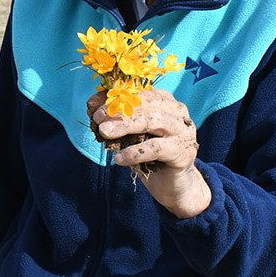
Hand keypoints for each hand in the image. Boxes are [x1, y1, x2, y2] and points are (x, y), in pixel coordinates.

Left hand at [88, 88, 210, 218]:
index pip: (138, 93)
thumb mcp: (130, 134)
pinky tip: (119, 158)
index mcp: (165, 102)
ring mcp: (182, 131)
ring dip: (126, 125)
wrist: (172, 183)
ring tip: (104, 132)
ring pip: (153, 121)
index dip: (115, 97)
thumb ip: (115, 119)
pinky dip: (135, 152)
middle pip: (146, 104)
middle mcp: (177, 112)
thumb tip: (92, 105)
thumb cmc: (150, 155)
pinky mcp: (182, 152)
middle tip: (98, 118)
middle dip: (119, 110)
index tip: (92, 104)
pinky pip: (156, 148)